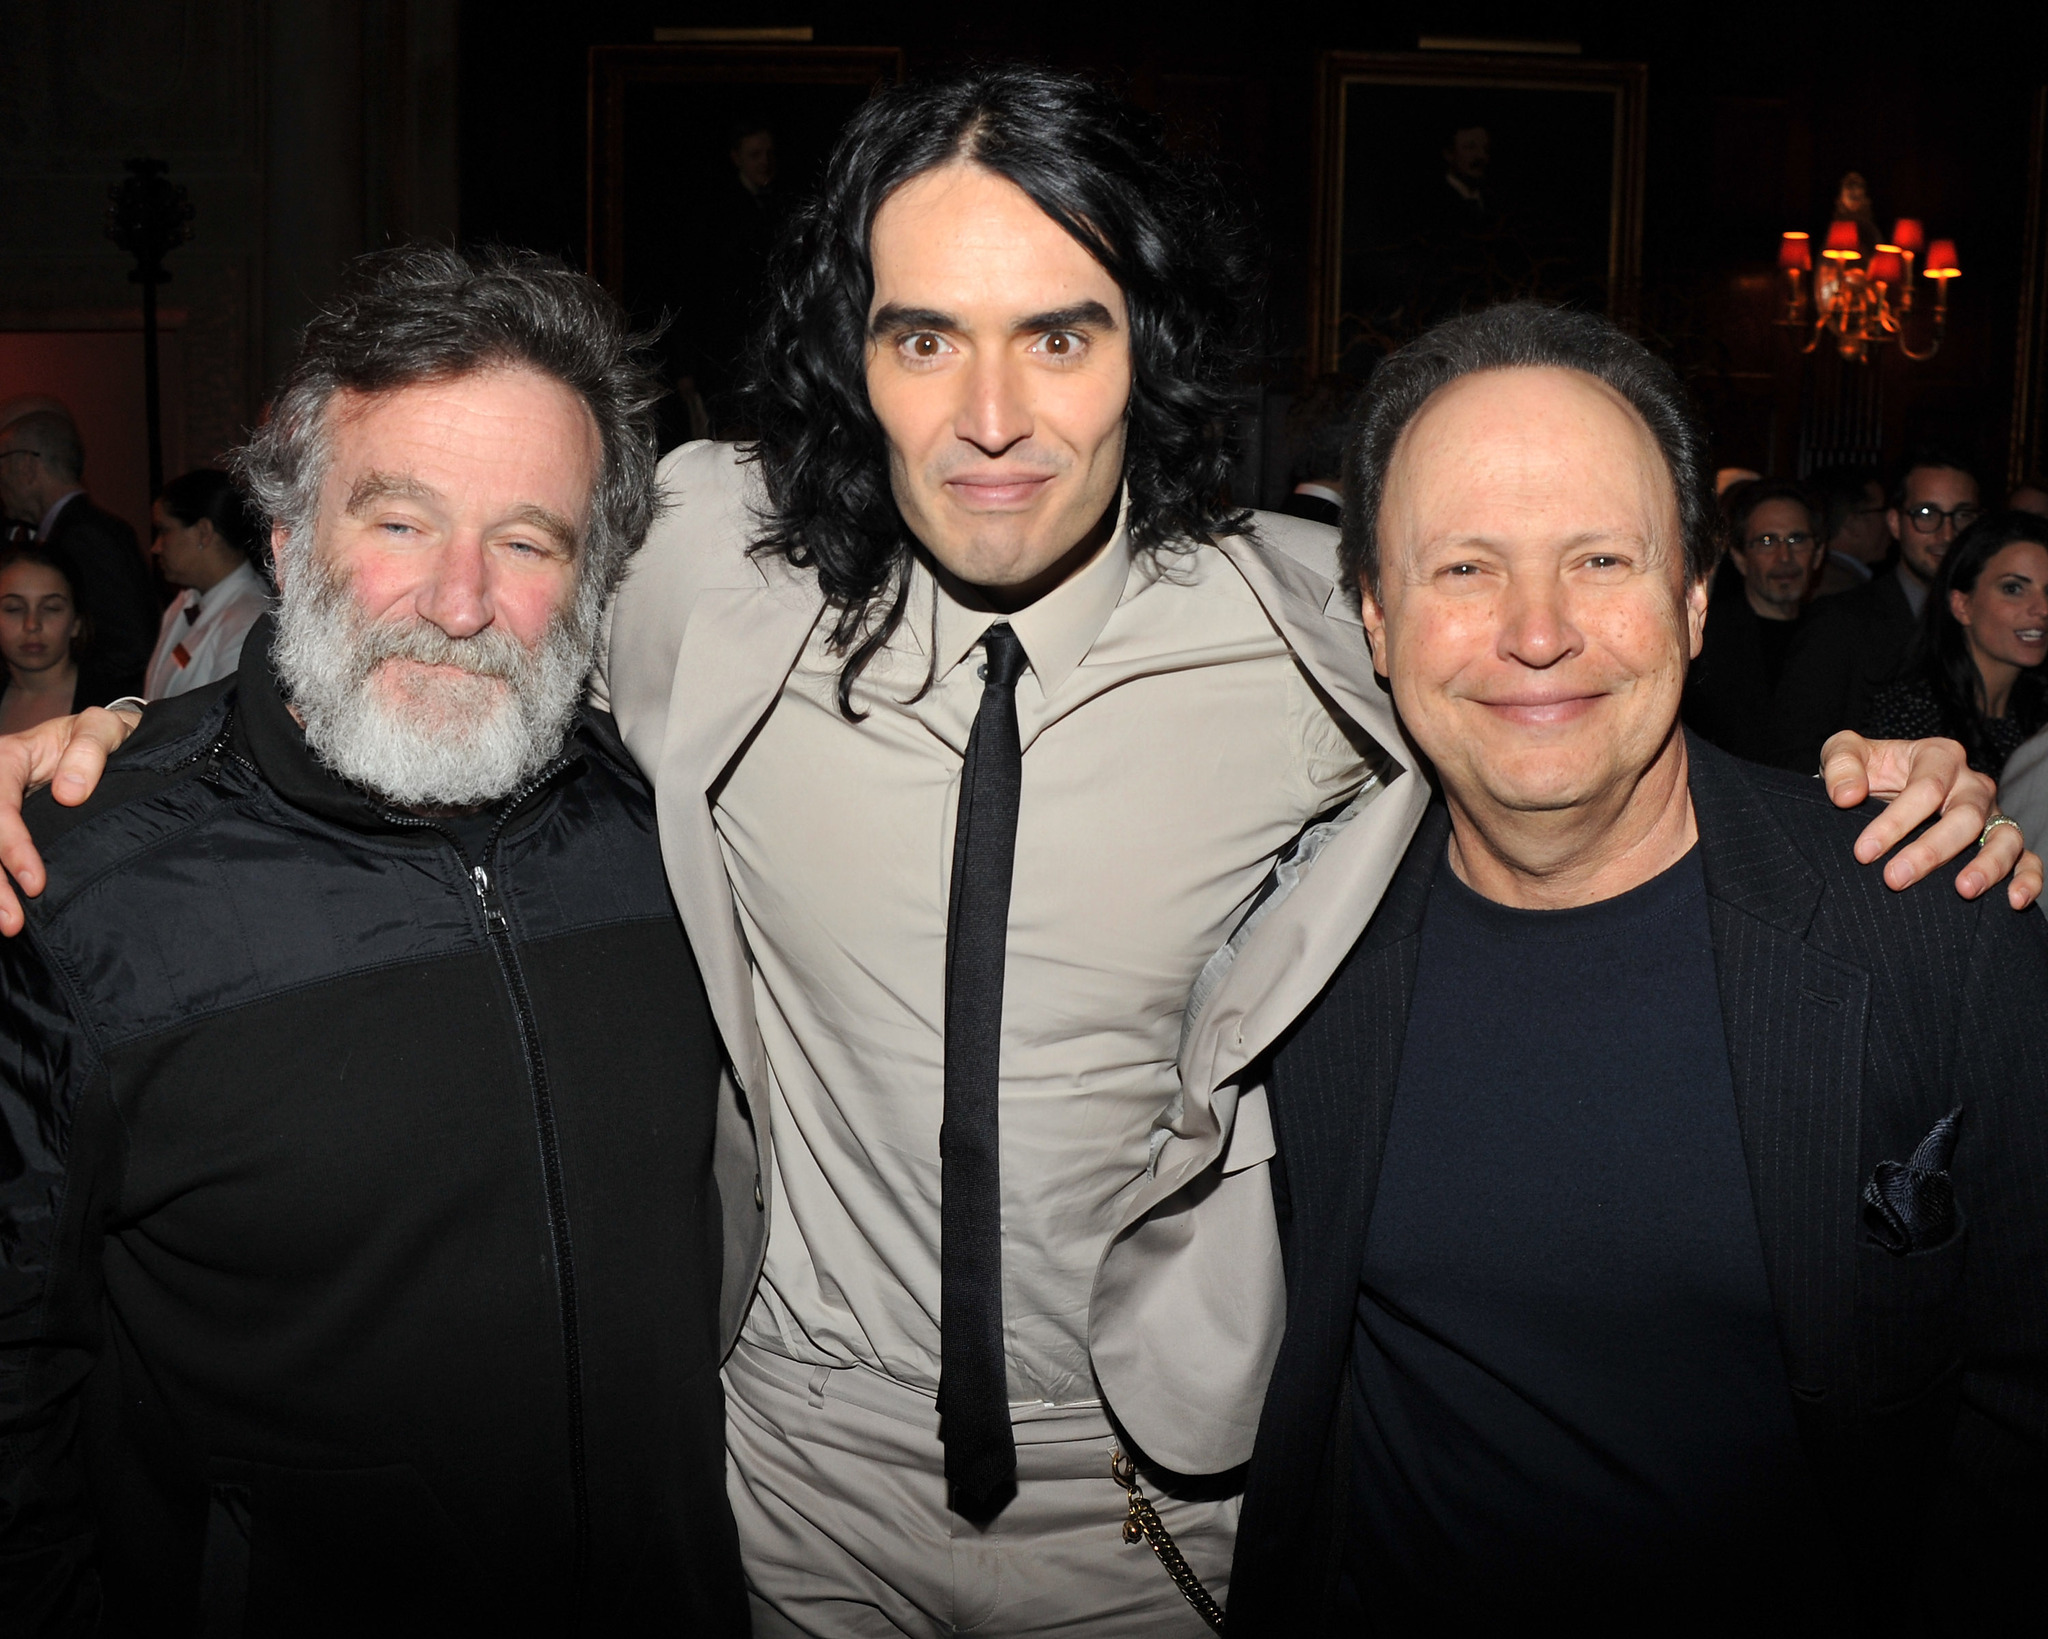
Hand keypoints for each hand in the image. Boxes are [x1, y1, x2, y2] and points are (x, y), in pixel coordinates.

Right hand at [0, 705, 142, 935]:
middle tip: (11, 921)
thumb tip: (69, 793)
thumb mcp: (104, 729)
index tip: (34, 882)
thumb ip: (90, 752)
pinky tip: (6, 908)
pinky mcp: (6, 825)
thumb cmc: (105, 734)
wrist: (108, 737)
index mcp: (9, 758)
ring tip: (8, 925)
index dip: (11, 845)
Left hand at [1821, 730, 2041, 909]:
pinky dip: (2026, 878)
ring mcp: (1991, 813)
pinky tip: (2013, 901)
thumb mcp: (1844, 753)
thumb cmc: (1865, 770)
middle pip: (1964, 816)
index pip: (1925, 788)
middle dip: (1930, 850)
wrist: (1879, 786)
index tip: (1863, 852)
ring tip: (1962, 890)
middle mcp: (1971, 784)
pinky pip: (2026, 858)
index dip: (1895, 821)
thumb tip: (1846, 796)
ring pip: (2004, 837)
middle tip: (1895, 879)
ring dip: (1987, 865)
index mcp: (1938, 756)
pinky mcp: (2000, 840)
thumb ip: (1841, 764)